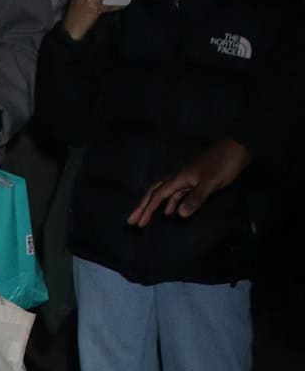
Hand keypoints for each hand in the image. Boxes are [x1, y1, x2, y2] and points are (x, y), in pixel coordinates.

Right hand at [128, 139, 251, 227]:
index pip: (158, 195)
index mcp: (180, 178)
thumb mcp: (210, 182)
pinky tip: (172, 210)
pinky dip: (171, 202)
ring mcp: (188, 178)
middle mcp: (179, 177)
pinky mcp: (196, 179)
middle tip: (132, 220)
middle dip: (143, 206)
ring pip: (166, 193)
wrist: (238, 148)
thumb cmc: (224, 163)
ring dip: (156, 205)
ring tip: (147, 218)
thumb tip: (178, 215)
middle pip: (155, 192)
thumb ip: (195, 198)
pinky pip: (177, 193)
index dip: (147, 209)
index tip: (137, 223)